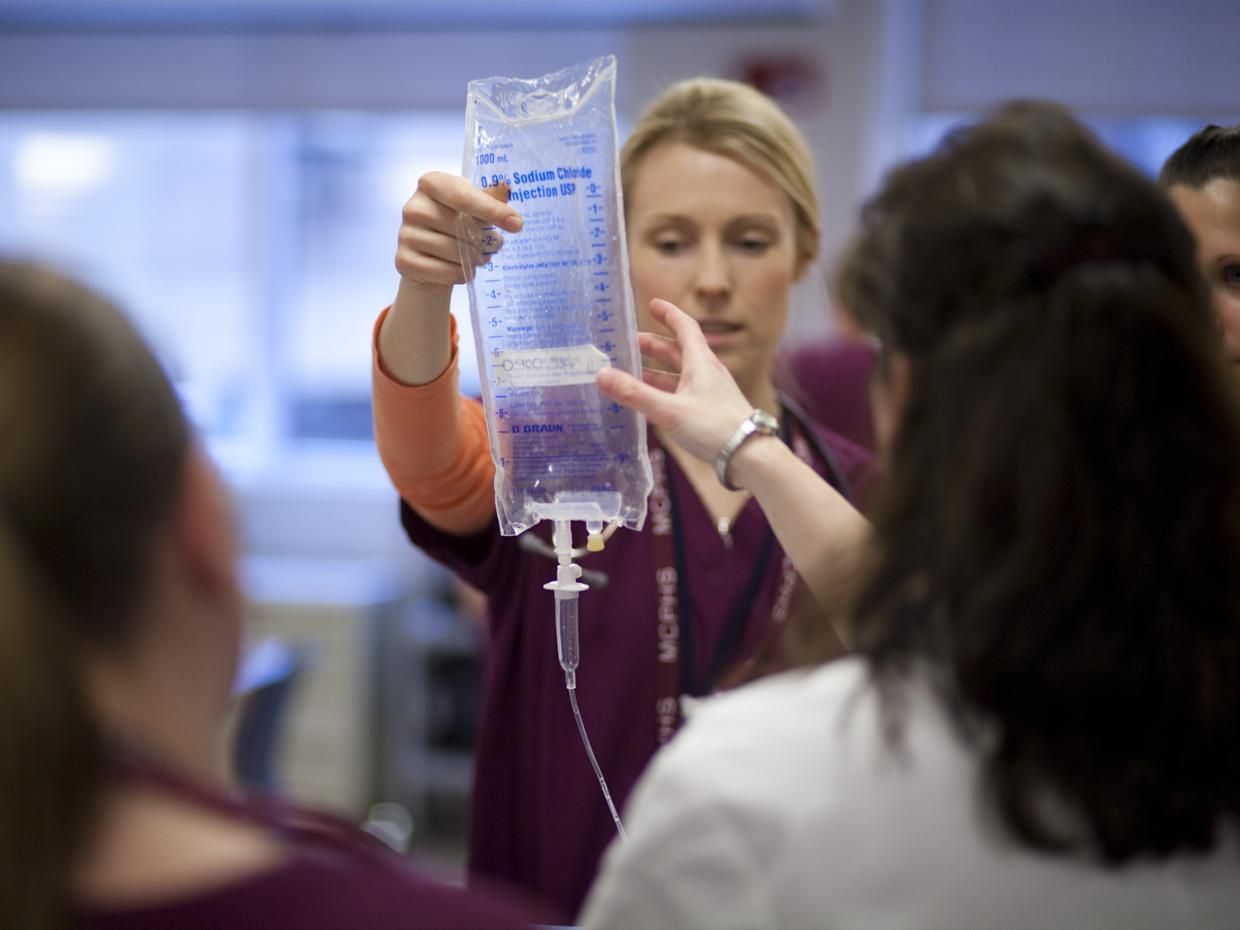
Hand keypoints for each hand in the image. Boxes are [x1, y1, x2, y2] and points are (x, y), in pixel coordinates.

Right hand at [381, 174, 522, 384]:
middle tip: (491, 247)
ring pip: (453, 253)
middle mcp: (413, 206)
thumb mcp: (472, 207)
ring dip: (474, 260)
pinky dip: (460, 275)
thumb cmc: (455, 225)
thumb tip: (506, 188)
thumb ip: (489, 197)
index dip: (492, 210)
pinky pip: (443, 272)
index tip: (517, 224)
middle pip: (461, 228)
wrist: (428, 256)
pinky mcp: (404, 260)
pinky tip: (463, 270)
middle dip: (484, 242)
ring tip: (478, 258)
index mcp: (431, 184)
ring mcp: (405, 234)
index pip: (464, 196)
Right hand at [596, 298, 752, 464]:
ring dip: (658, 372)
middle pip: (679, 351)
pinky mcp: (711, 411)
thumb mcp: (669, 410)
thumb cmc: (715, 428)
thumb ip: (635, 394)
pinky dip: (665, 393)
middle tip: (632, 343)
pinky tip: (653, 403)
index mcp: (701, 362)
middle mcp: (707, 373)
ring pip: (680, 375)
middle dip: (655, 346)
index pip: (685, 327)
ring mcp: (711, 393)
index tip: (653, 304)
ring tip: (633, 375)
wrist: (750, 455)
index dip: (669, 314)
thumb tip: (601, 375)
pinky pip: (684, 394)